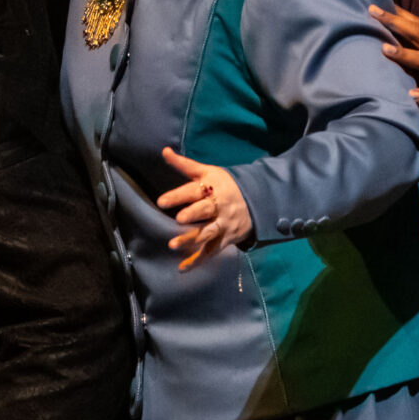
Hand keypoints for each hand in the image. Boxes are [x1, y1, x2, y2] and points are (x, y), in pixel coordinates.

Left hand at [157, 148, 252, 270]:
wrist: (257, 202)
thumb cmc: (225, 185)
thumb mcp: (209, 172)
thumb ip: (185, 165)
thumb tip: (164, 151)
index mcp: (213, 188)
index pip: (194, 191)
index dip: (178, 196)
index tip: (161, 202)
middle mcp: (219, 207)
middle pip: (206, 210)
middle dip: (193, 214)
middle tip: (179, 219)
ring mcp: (224, 224)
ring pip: (208, 233)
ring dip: (191, 239)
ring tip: (173, 245)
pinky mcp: (226, 239)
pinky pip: (211, 251)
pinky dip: (197, 261)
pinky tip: (182, 268)